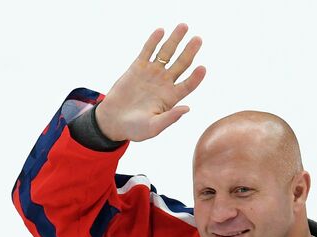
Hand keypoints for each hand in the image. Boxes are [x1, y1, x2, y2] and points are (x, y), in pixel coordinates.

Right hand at [94, 24, 206, 143]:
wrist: (113, 121)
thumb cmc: (134, 129)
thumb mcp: (153, 128)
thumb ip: (170, 118)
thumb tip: (187, 109)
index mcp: (171, 98)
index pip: (188, 85)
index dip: (196, 77)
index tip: (203, 68)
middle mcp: (165, 83)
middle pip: (181, 64)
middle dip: (190, 51)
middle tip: (198, 39)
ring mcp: (152, 73)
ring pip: (166, 53)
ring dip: (175, 40)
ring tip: (183, 27)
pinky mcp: (137, 67)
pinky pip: (148, 51)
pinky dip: (154, 41)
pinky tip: (161, 31)